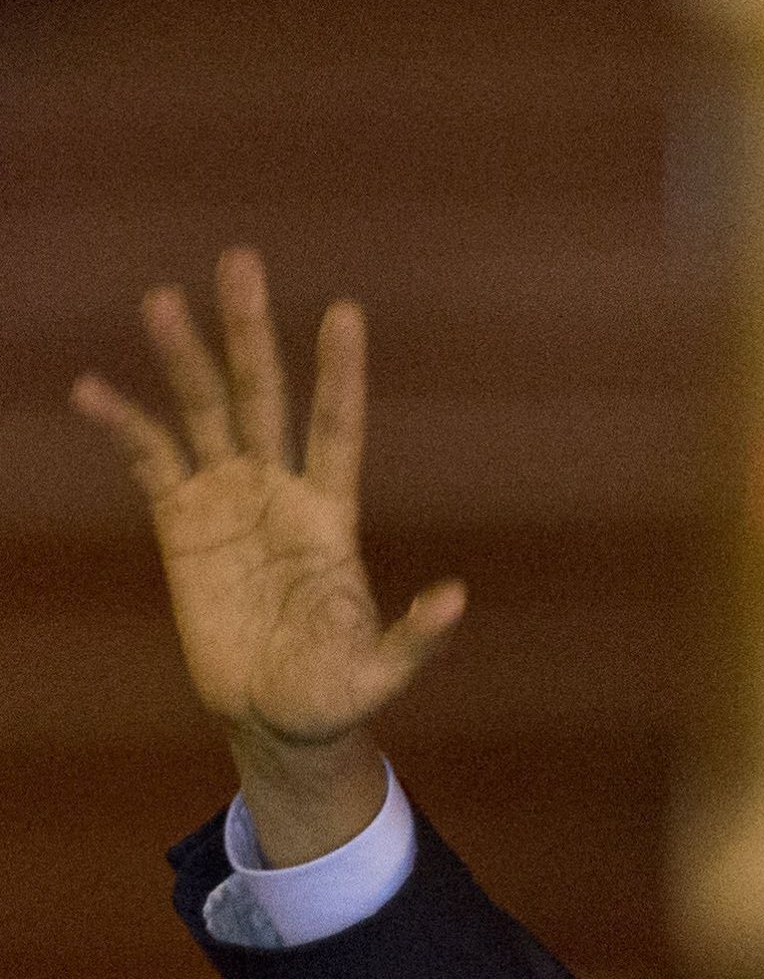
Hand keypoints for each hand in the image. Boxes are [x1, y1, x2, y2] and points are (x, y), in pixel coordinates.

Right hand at [73, 248, 464, 859]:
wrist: (275, 717)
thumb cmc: (335, 693)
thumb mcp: (381, 672)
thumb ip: (416, 636)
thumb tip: (456, 599)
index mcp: (331, 516)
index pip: (338, 427)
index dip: (340, 372)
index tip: (344, 312)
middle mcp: (280, 492)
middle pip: (265, 396)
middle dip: (252, 333)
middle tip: (239, 261)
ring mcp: (229, 502)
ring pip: (205, 412)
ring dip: (185, 359)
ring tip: (162, 301)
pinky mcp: (182, 526)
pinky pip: (150, 461)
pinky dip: (123, 425)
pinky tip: (93, 389)